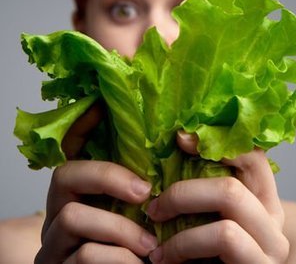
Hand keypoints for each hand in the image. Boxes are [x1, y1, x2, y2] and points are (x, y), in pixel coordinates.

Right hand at [35, 105, 157, 263]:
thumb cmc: (143, 247)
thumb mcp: (144, 212)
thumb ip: (151, 182)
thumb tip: (181, 140)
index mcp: (83, 192)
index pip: (72, 150)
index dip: (82, 126)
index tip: (101, 106)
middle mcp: (61, 210)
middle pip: (65, 174)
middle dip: (107, 177)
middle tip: (144, 192)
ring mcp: (55, 241)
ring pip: (73, 217)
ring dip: (119, 229)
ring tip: (150, 246)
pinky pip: (84, 256)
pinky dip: (118, 259)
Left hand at [147, 132, 288, 263]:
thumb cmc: (206, 255)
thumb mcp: (206, 216)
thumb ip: (202, 186)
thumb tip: (178, 141)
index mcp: (262, 198)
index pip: (252, 155)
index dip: (218, 141)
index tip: (180, 139)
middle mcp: (273, 220)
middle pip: (231, 185)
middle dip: (183, 193)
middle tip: (153, 209)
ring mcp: (269, 247)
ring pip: (229, 206)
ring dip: (182, 225)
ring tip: (157, 244)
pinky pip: (224, 237)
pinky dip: (185, 245)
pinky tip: (166, 259)